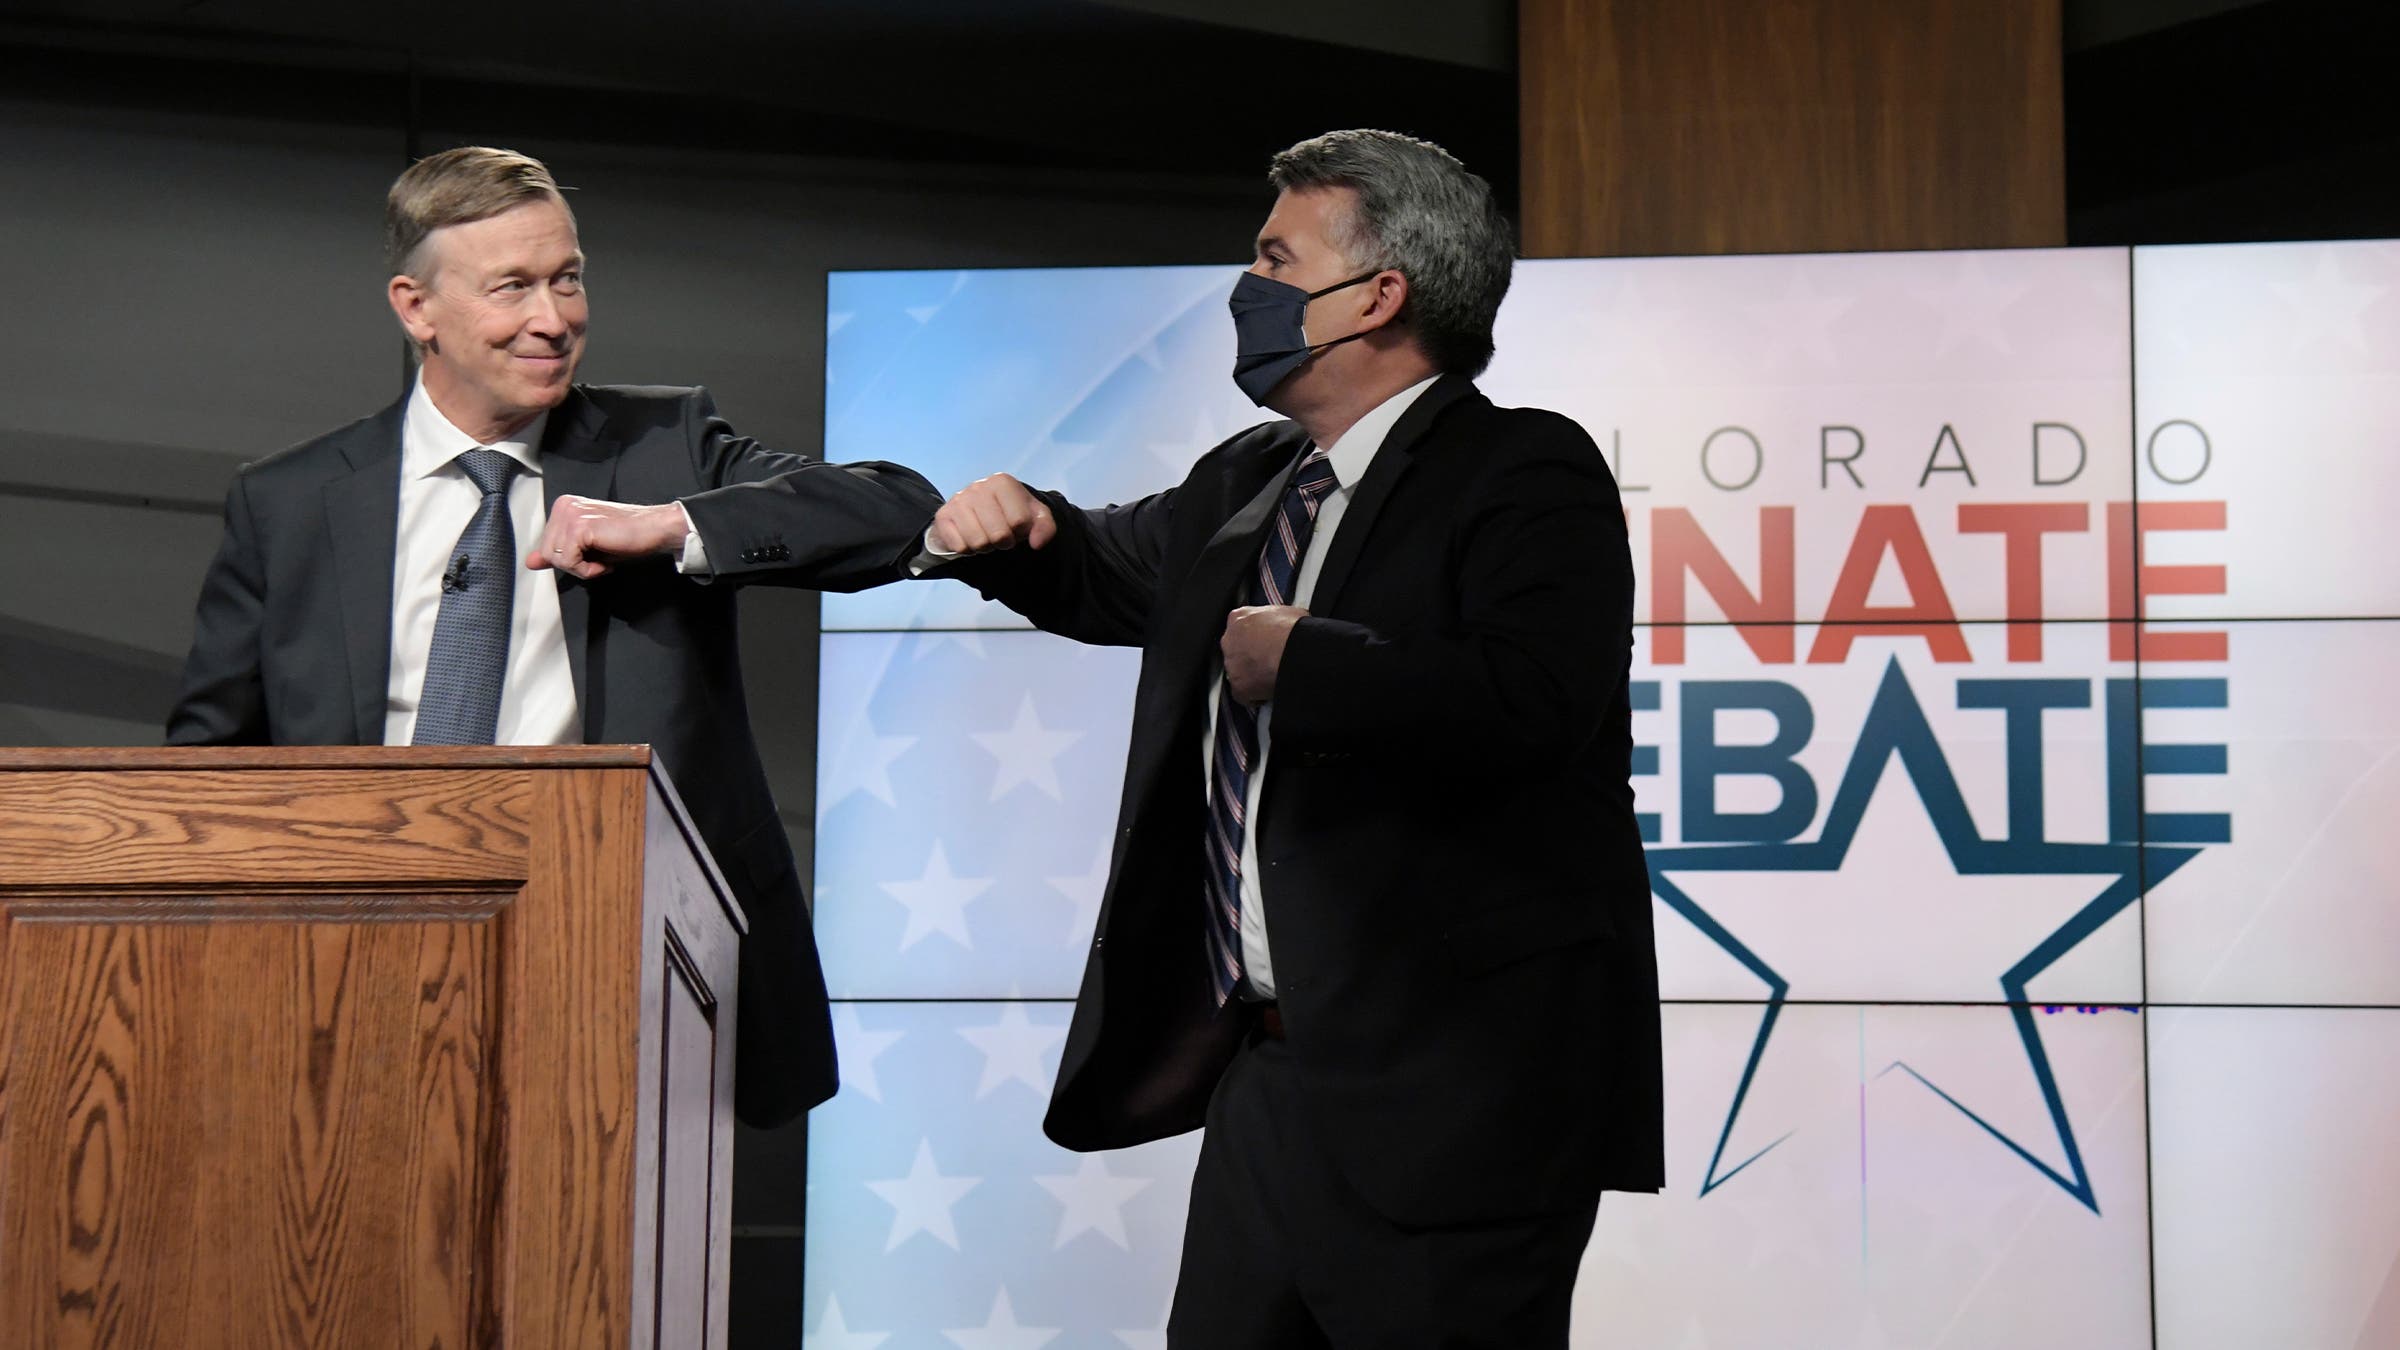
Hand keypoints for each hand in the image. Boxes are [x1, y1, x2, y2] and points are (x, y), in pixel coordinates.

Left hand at [528, 496, 689, 579]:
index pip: (546, 545)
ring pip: (556, 559)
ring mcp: (570, 514)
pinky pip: (569, 562)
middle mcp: (564, 506)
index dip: (571, 558)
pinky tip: (607, 560)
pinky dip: (589, 569)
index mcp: (564, 507)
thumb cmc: (628, 537)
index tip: (595, 552)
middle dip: (575, 564)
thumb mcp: (587, 547)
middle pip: (547, 553)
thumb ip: (557, 552)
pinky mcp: (579, 527)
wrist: (655, 529)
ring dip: (583, 568)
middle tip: (601, 557)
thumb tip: (530, 562)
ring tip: (604, 557)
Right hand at [931, 473, 1054, 555]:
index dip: (1021, 533)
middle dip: (1003, 542)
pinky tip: (969, 537)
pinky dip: (968, 549)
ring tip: (985, 536)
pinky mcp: (943, 515)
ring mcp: (958, 500)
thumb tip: (1037, 543)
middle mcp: (978, 487)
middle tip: (1000, 535)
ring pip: (979, 543)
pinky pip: (960, 546)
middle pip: (999, 535)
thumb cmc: (1007, 513)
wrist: (973, 512)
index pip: (1019, 521)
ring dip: (985, 547)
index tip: (1016, 528)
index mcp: (1002, 482)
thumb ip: (1045, 527)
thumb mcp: (1032, 516)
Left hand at [1221, 605, 1305, 704]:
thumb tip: (1287, 623)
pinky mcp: (1238, 685)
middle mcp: (1230, 640)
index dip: (1254, 637)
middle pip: (1236, 651)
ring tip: (1271, 676)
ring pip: (1238, 672)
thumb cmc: (1293, 630)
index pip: (1240, 628)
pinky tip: (1268, 691)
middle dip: (1250, 657)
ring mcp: (1231, 664)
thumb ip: (1276, 618)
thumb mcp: (1287, 612)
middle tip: (1268, 660)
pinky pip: (1243, 694)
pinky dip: (1254, 695)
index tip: (1263, 642)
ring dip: (1252, 675)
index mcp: (1238, 618)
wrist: (1297, 651)